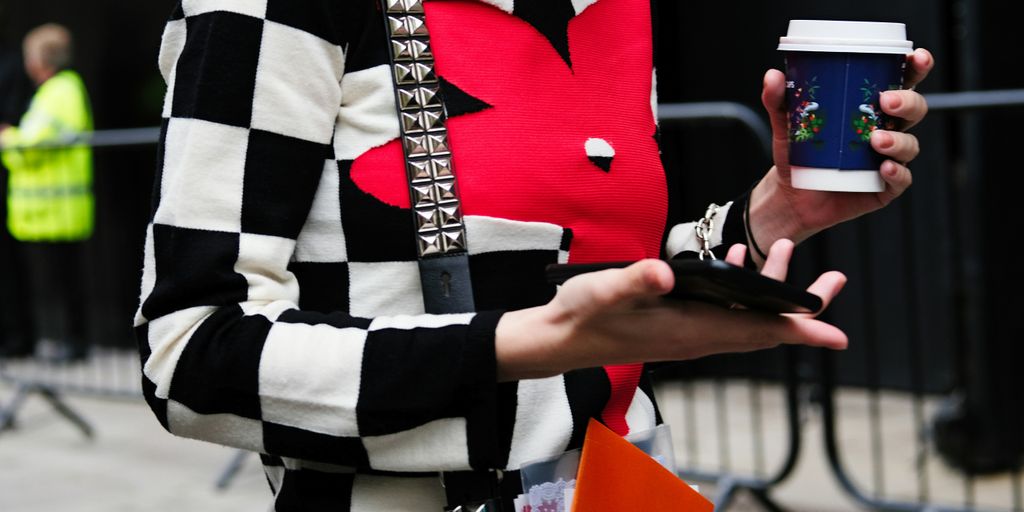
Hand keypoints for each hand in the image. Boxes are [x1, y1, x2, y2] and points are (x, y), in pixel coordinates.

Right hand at [494, 239, 847, 381]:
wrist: (559, 341)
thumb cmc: (582, 317)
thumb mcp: (605, 293)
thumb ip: (635, 281)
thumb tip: (665, 270)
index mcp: (690, 330)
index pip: (757, 332)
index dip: (800, 331)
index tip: (837, 333)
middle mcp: (697, 337)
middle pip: (764, 328)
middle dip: (803, 309)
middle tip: (836, 280)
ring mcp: (688, 332)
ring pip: (745, 318)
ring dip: (771, 291)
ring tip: (786, 251)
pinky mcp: (677, 324)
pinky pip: (722, 311)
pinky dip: (738, 288)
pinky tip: (733, 260)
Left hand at [750, 48, 934, 248]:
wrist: (790, 195)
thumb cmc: (798, 153)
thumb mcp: (786, 124)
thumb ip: (778, 100)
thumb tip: (773, 76)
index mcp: (871, 107)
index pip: (902, 81)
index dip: (916, 67)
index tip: (915, 57)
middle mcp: (886, 129)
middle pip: (915, 109)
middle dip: (908, 101)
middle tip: (886, 101)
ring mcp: (888, 158)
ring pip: (910, 144)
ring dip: (899, 140)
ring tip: (876, 140)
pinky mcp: (885, 186)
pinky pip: (902, 179)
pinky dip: (897, 172)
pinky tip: (883, 168)